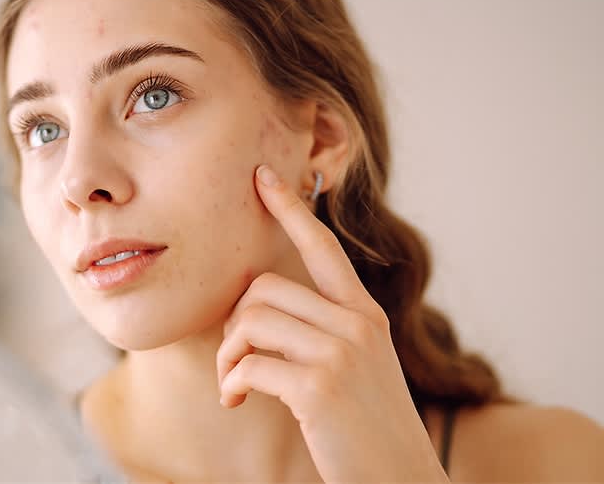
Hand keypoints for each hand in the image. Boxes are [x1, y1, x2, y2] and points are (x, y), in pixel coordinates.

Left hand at [216, 164, 449, 482]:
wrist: (402, 481)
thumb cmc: (366, 427)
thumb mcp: (357, 367)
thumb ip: (324, 331)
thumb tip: (257, 310)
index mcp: (364, 315)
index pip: (323, 247)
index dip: (290, 209)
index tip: (263, 177)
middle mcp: (356, 324)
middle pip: (263, 289)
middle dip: (233, 323)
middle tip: (234, 359)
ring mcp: (341, 353)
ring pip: (250, 321)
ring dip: (227, 356)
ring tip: (233, 384)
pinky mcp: (319, 387)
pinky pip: (248, 364)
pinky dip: (231, 382)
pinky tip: (236, 401)